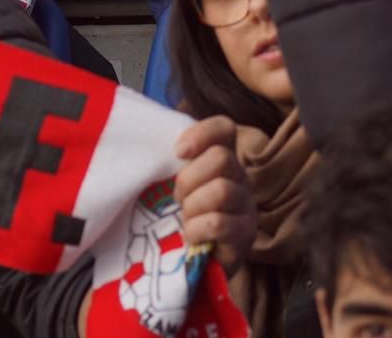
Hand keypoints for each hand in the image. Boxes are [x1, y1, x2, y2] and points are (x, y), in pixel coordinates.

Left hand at [173, 115, 256, 275]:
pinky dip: (197, 229)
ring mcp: (247, 208)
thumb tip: (144, 144)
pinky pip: (218, 223)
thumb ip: (171, 162)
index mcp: (222, 160)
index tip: (178, 153)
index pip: (224, 128)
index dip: (201, 133)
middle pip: (221, 158)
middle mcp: (241, 179)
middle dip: (189, 179)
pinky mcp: (245, 236)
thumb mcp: (175, 184)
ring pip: (222, 190)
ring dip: (193, 206)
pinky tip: (191, 236)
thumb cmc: (180, 215)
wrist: (194, 262)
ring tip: (186, 218)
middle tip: (178, 198)